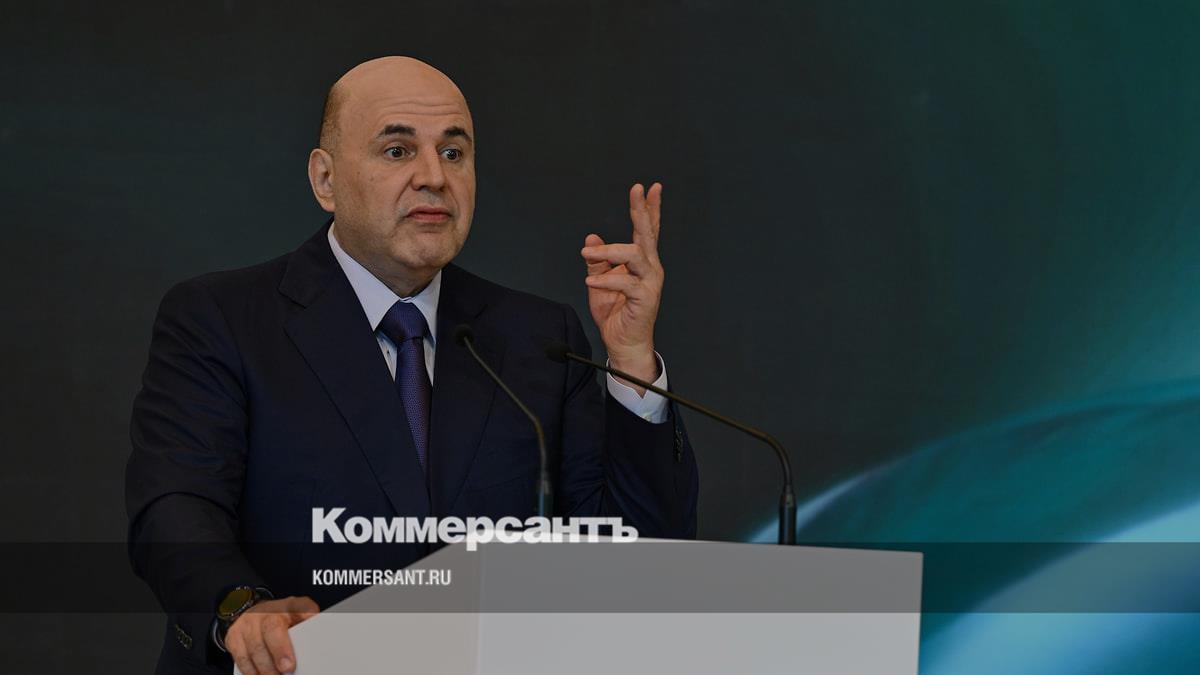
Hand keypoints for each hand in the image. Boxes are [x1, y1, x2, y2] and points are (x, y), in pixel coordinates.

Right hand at [226, 596, 318, 674]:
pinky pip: (240, 658)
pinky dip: (250, 671)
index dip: (283, 646)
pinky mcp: (233, 637)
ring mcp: (245, 625)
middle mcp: (261, 614)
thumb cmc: (284, 615)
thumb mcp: (301, 611)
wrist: (259, 611)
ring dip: (263, 669)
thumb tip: (320, 628)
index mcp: (283, 606)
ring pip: (251, 651)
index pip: (284, 621)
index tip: (289, 664)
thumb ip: (309, 619)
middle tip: (284, 673)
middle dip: (274, 660)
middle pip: (265, 638)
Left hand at [581, 183, 664, 393]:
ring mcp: (649, 283)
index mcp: (642, 262)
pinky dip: (605, 280)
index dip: (649, 208)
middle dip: (642, 210)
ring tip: (588, 254)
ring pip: (635, 255)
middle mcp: (650, 268)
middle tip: (638, 190)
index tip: (650, 187)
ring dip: (610, 251)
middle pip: (647, 234)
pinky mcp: (644, 298)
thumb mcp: (600, 282)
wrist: (623, 343)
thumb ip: (598, 261)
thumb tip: (591, 240)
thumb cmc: (616, 313)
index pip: (647, 230)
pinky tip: (590, 281)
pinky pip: (624, 283)